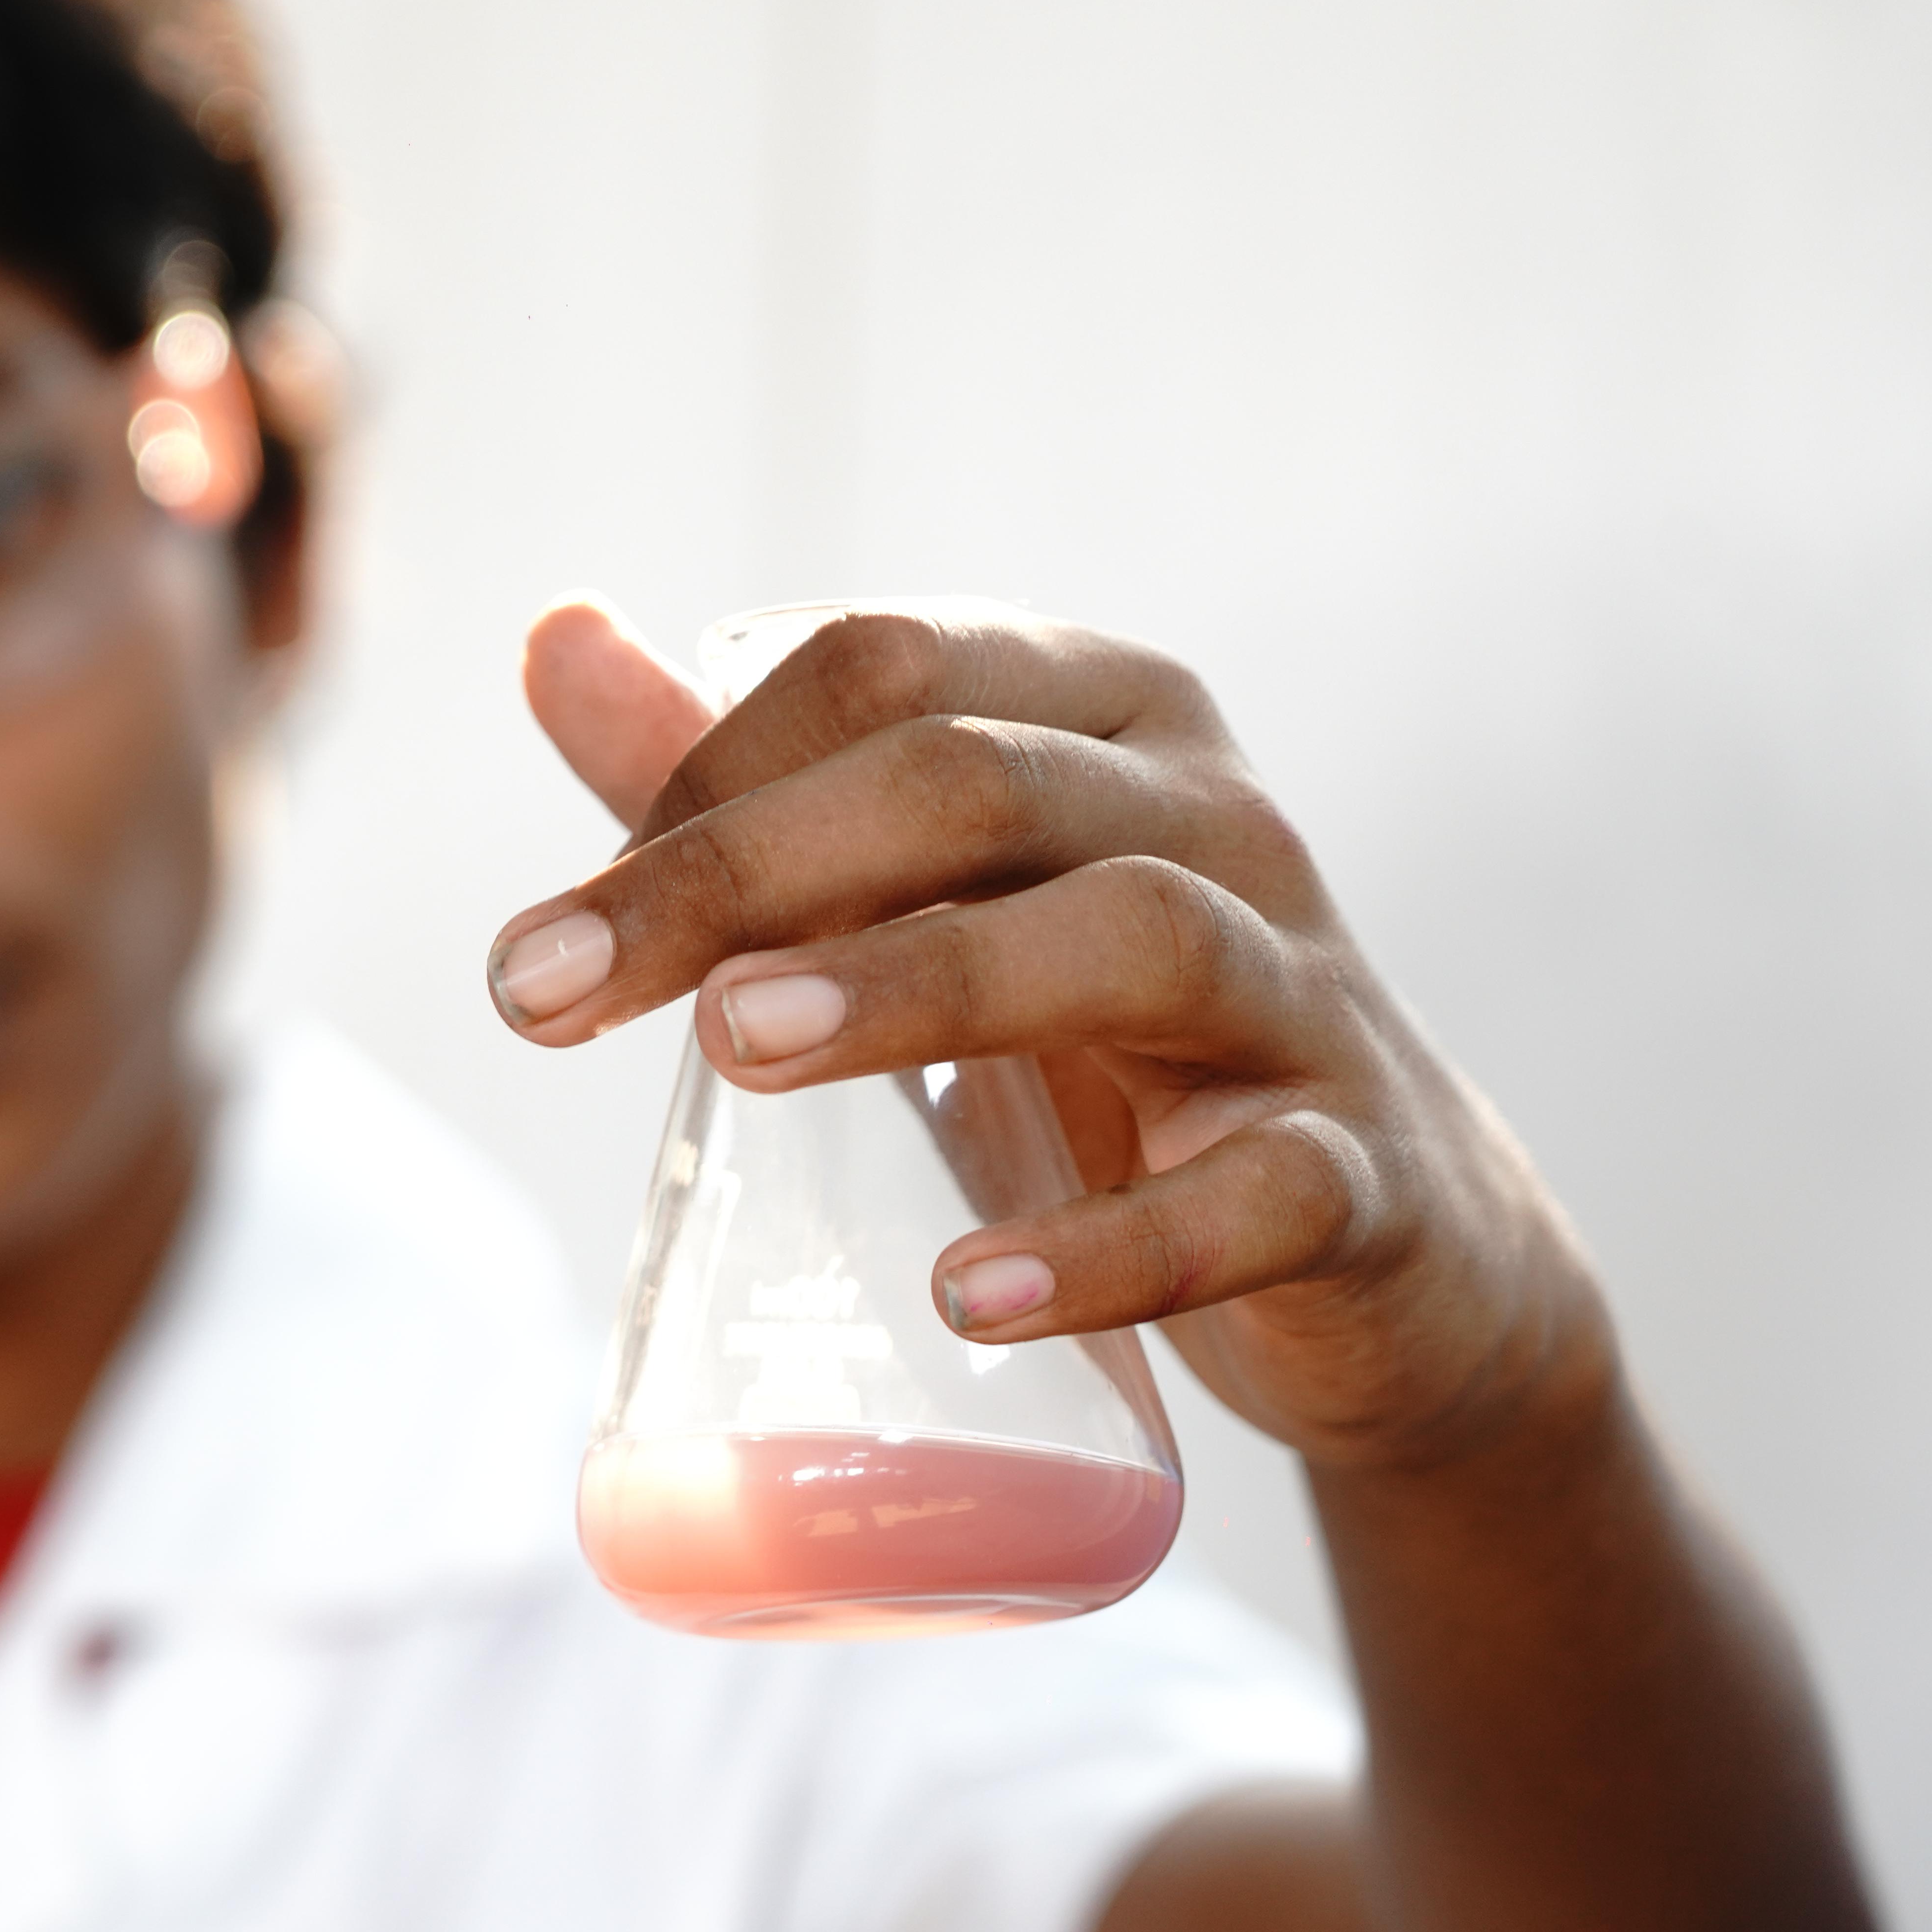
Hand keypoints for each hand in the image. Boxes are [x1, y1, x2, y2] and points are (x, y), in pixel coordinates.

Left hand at [487, 594, 1615, 1471]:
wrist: (1386, 1250)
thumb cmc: (1107, 1041)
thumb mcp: (935, 894)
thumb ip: (749, 786)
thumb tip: (554, 636)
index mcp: (1106, 717)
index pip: (884, 675)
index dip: (697, 782)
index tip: (547, 943)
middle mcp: (1217, 817)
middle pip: (974, 781)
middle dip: (742, 873)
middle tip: (545, 994)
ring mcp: (1304, 995)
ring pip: (1135, 937)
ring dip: (920, 987)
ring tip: (732, 1055)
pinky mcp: (1363, 1179)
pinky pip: (1256, 1196)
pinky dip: (1109, 1248)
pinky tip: (965, 1295)